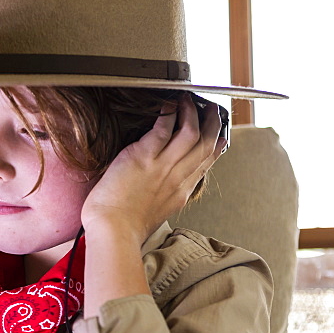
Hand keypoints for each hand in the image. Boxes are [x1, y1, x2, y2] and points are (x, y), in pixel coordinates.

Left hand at [81, 94, 226, 244]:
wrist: (114, 231)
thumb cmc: (126, 227)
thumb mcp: (157, 214)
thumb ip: (166, 198)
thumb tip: (165, 190)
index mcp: (181, 193)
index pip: (205, 164)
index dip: (215, 148)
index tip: (220, 137)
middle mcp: (178, 178)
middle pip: (205, 145)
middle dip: (212, 123)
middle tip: (212, 110)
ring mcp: (163, 166)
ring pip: (190, 133)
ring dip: (192, 112)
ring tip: (189, 100)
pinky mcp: (144, 157)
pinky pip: (163, 129)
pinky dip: (168, 113)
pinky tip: (168, 105)